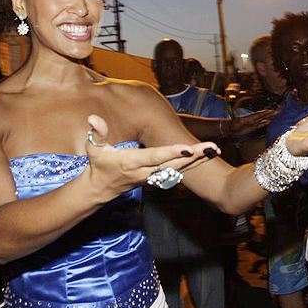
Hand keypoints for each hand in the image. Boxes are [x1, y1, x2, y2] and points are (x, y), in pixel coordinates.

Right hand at [85, 115, 221, 196]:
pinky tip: (205, 157)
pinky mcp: (157, 178)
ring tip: (214, 150)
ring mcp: (152, 177)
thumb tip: (94, 117)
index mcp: (132, 162)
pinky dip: (192, 165)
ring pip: (179, 169)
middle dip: (194, 156)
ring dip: (197, 160)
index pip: (155, 157)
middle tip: (211, 147)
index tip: (187, 149)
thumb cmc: (98, 166)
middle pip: (174, 164)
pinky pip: (178, 172)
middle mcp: (145, 171)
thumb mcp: (94, 149)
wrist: (100, 190)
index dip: (171, 153)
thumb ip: (97, 133)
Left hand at [228, 110, 275, 135]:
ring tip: (274, 115)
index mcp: (250, 117)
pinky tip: (269, 122)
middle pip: (263, 116)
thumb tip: (234, 111)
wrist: (231, 129)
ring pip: (262, 119)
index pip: (259, 114)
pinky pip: (260, 125)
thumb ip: (235, 115)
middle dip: (269, 114)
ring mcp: (253, 123)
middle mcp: (252, 119)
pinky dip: (264, 123)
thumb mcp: (234, 119)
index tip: (270, 111)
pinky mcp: (253, 127)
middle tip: (276, 112)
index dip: (265, 112)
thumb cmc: (232, 124)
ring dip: (268, 117)